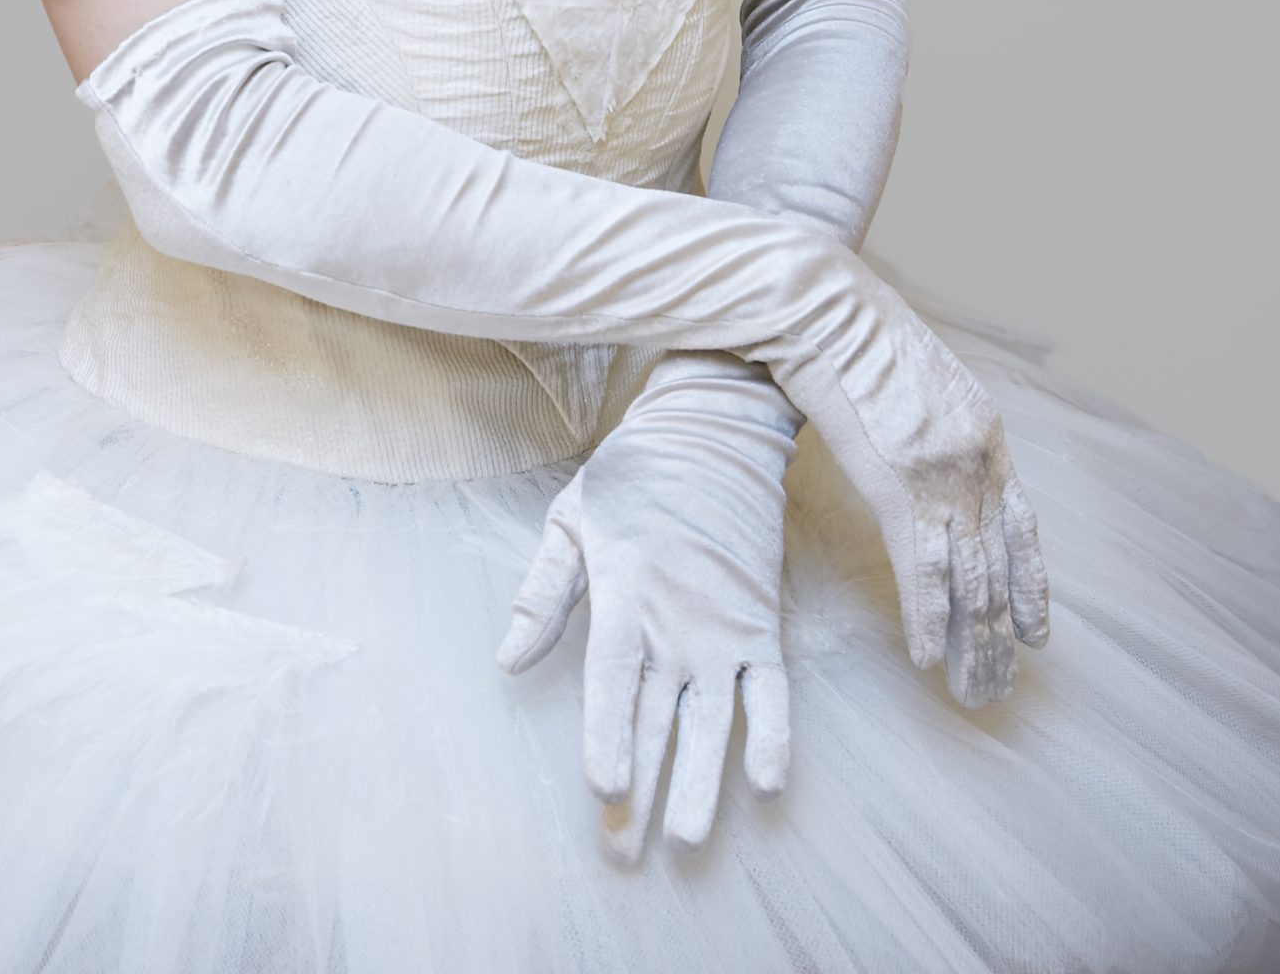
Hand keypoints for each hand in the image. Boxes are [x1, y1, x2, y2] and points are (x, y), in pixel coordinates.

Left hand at [496, 354, 798, 862]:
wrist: (713, 430)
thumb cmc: (633, 476)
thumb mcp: (570, 518)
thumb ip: (542, 594)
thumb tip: (506, 662)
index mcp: (625, 591)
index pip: (614, 678)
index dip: (609, 733)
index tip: (605, 787)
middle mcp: (677, 618)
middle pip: (657, 714)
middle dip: (644, 785)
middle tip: (626, 850)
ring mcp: (723, 625)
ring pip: (714, 717)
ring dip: (703, 780)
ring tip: (690, 839)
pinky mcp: (760, 622)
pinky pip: (772, 689)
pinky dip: (773, 733)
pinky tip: (767, 783)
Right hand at [763, 270, 1049, 696]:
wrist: (824, 306)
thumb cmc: (852, 328)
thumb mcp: (917, 374)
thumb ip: (934, 423)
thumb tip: (924, 455)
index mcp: (984, 431)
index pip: (1021, 527)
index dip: (1029, 586)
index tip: (1035, 635)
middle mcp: (977, 461)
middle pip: (998, 567)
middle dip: (999, 636)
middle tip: (1000, 688)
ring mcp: (941, 476)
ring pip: (970, 582)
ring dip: (973, 645)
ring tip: (978, 694)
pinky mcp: (899, 488)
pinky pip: (922, 573)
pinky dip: (926, 620)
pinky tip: (929, 659)